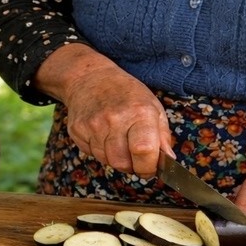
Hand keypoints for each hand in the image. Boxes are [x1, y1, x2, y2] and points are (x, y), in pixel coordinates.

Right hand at [34, 43, 174, 176]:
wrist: (90, 78)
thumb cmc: (126, 93)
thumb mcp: (153, 107)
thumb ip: (162, 137)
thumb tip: (169, 162)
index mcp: (140, 113)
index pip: (144, 151)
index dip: (148, 167)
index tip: (150, 168)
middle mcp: (115, 118)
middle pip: (122, 163)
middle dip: (131, 166)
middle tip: (133, 155)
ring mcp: (93, 124)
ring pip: (106, 161)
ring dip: (114, 157)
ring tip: (117, 139)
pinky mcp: (77, 129)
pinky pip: (91, 153)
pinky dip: (99, 150)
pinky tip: (102, 134)